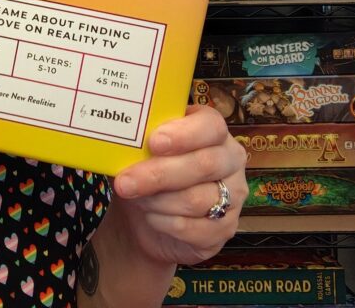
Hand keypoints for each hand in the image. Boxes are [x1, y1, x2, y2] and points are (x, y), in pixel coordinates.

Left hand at [110, 104, 247, 265]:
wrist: (145, 216)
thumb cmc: (145, 171)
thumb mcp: (139, 150)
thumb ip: (137, 139)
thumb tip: (120, 133)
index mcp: (213, 130)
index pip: (211, 125)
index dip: (184, 134)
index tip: (153, 142)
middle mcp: (230, 159)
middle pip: (203, 164)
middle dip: (159, 174)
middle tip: (125, 181)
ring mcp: (233, 195)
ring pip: (196, 199)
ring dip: (157, 200)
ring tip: (134, 197)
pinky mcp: (225, 228)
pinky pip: (196, 228)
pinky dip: (165, 223)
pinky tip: (150, 216)